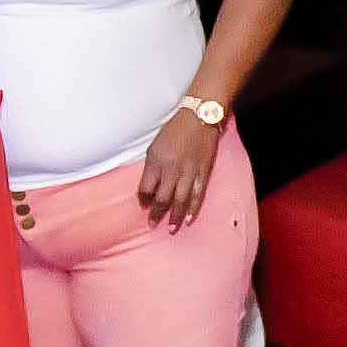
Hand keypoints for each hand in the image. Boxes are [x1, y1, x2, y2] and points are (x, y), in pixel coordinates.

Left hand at [138, 109, 222, 230]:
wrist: (200, 117)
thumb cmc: (174, 130)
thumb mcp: (155, 146)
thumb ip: (152, 168)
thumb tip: (150, 187)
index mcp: (156, 161)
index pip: (146, 188)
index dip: (143, 199)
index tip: (143, 206)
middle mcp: (172, 169)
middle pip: (162, 197)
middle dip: (157, 213)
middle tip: (152, 225)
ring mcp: (189, 172)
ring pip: (181, 200)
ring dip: (175, 216)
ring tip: (172, 229)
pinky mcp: (203, 172)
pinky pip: (198, 194)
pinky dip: (193, 208)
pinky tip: (189, 219)